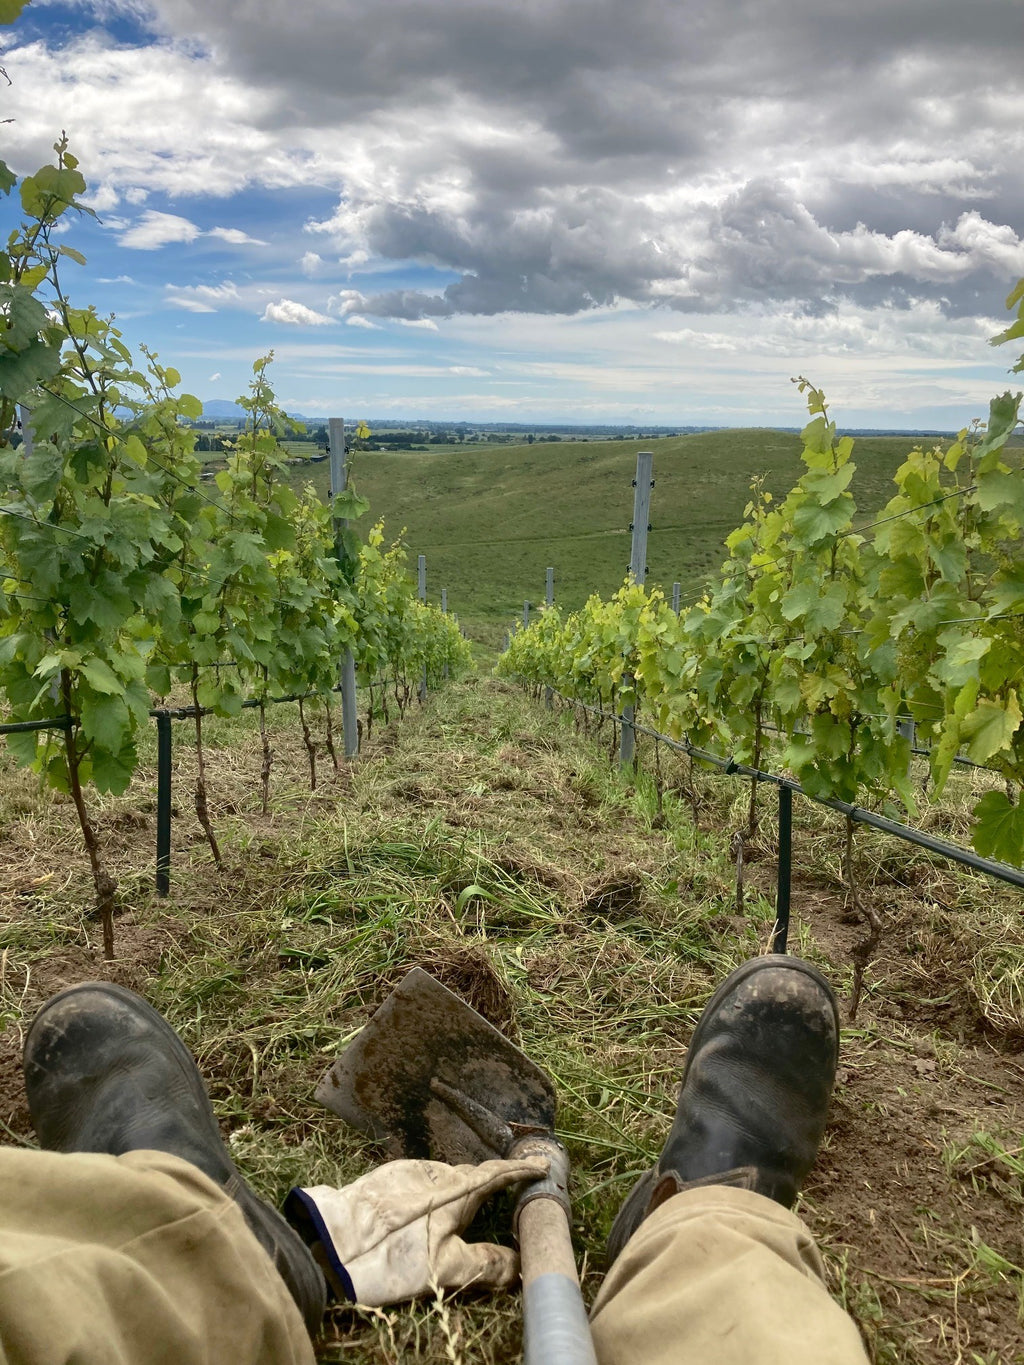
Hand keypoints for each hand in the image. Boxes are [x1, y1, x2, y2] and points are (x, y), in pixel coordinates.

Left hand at [285, 1155, 547, 1305]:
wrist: (329, 1244)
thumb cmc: (390, 1256)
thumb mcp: (445, 1269)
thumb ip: (486, 1265)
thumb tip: (519, 1265)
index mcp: (456, 1189)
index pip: (498, 1174)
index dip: (521, 1170)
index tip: (541, 1164)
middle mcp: (435, 1172)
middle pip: (473, 1175)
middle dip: (494, 1182)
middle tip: (512, 1192)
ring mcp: (409, 1172)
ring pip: (446, 1179)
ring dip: (462, 1191)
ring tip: (472, 1210)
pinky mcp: (387, 1179)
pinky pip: (424, 1181)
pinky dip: (438, 1193)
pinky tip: (433, 1213)